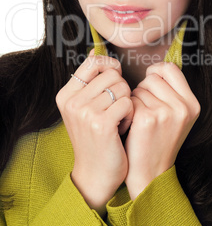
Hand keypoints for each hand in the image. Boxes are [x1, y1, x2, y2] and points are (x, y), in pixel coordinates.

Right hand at [56, 54, 132, 214]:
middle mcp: (72, 101)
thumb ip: (89, 81)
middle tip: (116, 107)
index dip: (110, 66)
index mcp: (66, 94)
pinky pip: (128, 103)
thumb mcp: (84, 107)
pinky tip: (123, 127)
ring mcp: (85, 113)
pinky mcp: (102, 124)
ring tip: (119, 118)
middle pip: (111, 74)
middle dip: (121, 88)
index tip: (116, 79)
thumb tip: (96, 52)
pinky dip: (131, 114)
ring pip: (122, 87)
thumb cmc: (95, 137)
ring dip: (127, 102)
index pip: (93, 62)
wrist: (95, 173)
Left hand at [125, 62, 199, 199]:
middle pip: (153, 76)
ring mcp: (166, 113)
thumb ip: (172, 92)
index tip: (150, 82)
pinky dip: (128, 109)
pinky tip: (132, 124)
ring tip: (141, 118)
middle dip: (144, 88)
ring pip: (139, 88)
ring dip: (135, 99)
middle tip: (145, 108)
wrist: (150, 174)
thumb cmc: (159, 141)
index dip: (156, 71)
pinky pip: (130, 100)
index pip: (171, 68)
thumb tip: (155, 68)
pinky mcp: (147, 119)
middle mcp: (182, 107)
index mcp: (192, 104)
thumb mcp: (177, 117)